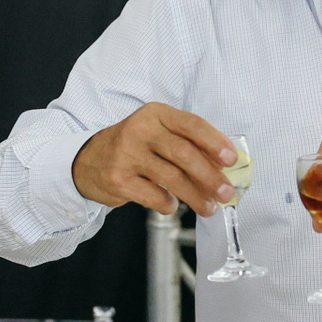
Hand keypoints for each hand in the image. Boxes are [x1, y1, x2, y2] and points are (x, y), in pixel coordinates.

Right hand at [72, 103, 239, 217]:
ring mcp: (127, 155)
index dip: (215, 142)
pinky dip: (169, 205)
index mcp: (155, 113)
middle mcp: (140, 130)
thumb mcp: (157, 132)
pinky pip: (155, 197)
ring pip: (173, 179)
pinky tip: (172, 205)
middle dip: (210, 176)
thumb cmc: (134, 146)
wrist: (89, 160)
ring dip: (196, 196)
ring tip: (209, 207)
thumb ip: (187, 142)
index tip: (232, 159)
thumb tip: (224, 165)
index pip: (191, 124)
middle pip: (184, 154)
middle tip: (226, 192)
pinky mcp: (119, 180)